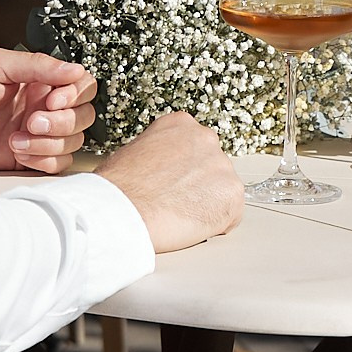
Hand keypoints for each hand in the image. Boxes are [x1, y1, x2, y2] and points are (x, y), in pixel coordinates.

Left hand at [0, 48, 96, 175]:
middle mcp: (44, 105)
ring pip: (74, 141)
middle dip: (62, 122)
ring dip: (49, 142)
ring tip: (16, 139)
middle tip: (30, 121)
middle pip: (84, 115)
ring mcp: (39, 133)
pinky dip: (43, 159)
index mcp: (40, 79)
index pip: (82, 84)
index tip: (54, 100)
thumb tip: (76, 69)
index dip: (76, 94)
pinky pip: (58, 163)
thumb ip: (36, 64)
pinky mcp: (31, 158)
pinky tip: (17, 151)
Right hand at [96, 110, 243, 250]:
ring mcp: (222, 166)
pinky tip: (191, 226)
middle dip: (198, 186)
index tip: (174, 182)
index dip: (184, 171)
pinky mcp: (232, 195)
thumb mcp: (134, 152)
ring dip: (207, 205)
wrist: (123, 210)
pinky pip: (231, 215)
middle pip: (211, 168)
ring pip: (222, 191)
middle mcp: (205, 139)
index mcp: (181, 125)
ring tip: (179, 216)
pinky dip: (215, 225)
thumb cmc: (120, 187)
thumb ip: (159, 154)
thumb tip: (162, 168)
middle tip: (176, 202)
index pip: (194, 148)